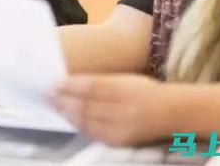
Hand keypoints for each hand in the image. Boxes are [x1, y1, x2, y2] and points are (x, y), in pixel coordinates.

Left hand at [47, 74, 178, 145]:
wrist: (173, 113)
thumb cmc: (145, 91)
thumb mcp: (125, 79)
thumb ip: (100, 82)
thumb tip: (69, 83)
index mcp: (125, 88)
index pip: (91, 86)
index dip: (69, 85)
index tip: (52, 82)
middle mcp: (124, 108)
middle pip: (86, 104)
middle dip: (63, 100)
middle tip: (46, 94)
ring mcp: (123, 127)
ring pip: (88, 120)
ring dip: (67, 113)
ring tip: (53, 105)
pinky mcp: (121, 141)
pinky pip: (94, 133)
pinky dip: (79, 125)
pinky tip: (69, 118)